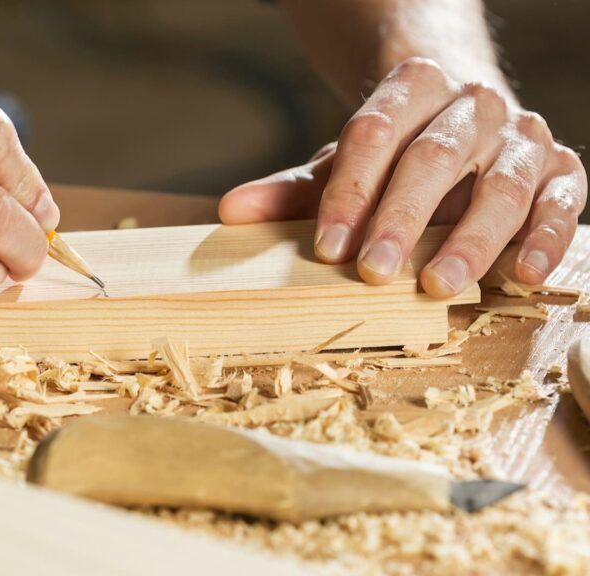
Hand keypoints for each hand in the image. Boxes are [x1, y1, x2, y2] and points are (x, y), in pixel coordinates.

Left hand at [219, 57, 586, 296]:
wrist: (464, 116)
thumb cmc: (396, 153)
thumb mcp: (345, 164)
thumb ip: (295, 189)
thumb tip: (232, 211)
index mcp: (412, 86)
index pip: (373, 134)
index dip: (348, 193)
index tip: (326, 247)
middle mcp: (472, 104)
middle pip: (432, 159)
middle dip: (399, 220)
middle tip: (372, 272)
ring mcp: (522, 136)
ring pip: (500, 185)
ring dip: (470, 239)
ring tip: (438, 285)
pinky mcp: (561, 170)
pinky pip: (563, 203)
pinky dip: (548, 238)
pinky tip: (522, 274)